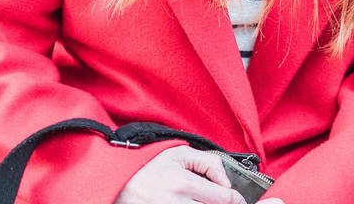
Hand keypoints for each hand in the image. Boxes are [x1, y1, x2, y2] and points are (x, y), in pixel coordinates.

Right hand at [113, 146, 245, 203]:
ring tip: (204, 200)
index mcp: (184, 185)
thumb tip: (226, 182)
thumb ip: (210, 163)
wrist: (115, 183)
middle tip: (224, 200)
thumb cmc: (147, 167)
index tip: (238, 199)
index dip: (236, 199)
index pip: (225, 198)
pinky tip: (193, 203)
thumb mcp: (179, 154)